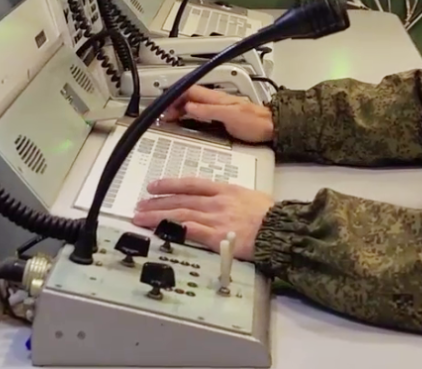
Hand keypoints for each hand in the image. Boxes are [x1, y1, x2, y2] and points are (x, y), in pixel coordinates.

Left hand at [132, 177, 272, 258]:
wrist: (281, 228)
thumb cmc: (270, 214)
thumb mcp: (249, 196)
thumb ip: (230, 197)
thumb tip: (219, 200)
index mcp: (224, 190)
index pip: (190, 184)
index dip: (169, 184)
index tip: (153, 186)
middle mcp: (215, 202)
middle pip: (179, 200)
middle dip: (156, 202)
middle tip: (140, 205)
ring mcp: (214, 218)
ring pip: (179, 214)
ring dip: (158, 216)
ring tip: (141, 218)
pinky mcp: (217, 236)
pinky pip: (191, 232)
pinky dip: (175, 229)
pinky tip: (161, 230)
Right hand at [161, 85, 273, 143]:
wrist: (272, 128)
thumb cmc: (255, 122)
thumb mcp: (229, 116)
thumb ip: (209, 111)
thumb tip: (189, 107)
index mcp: (215, 98)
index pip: (189, 90)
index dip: (174, 96)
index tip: (163, 105)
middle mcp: (216, 100)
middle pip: (189, 97)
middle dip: (174, 104)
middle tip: (164, 116)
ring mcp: (219, 107)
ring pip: (194, 103)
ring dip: (180, 109)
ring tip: (171, 119)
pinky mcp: (222, 116)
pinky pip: (200, 112)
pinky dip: (190, 115)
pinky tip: (188, 122)